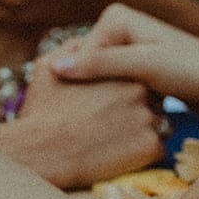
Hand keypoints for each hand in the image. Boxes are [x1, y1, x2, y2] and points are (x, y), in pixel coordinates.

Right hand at [0, 44, 165, 188]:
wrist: (43, 155)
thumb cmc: (40, 112)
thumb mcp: (47, 67)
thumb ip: (70, 50)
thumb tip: (83, 43)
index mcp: (119, 68)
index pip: (134, 73)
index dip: (120, 89)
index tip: (104, 104)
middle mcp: (139, 90)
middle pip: (150, 97)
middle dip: (136, 108)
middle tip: (111, 122)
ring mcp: (148, 118)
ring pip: (157, 122)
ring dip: (142, 130)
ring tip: (114, 140)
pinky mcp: (150, 147)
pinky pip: (157, 148)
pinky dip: (143, 152)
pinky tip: (120, 155)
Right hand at [48, 3, 198, 127]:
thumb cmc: (193, 70)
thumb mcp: (144, 66)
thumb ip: (100, 65)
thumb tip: (56, 68)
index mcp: (115, 17)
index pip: (79, 56)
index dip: (80, 86)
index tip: (84, 111)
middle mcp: (120, 30)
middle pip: (89, 70)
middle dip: (94, 95)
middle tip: (96, 123)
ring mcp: (128, 53)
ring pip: (101, 86)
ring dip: (105, 106)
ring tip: (110, 127)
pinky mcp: (137, 74)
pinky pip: (116, 93)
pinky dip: (118, 108)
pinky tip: (124, 126)